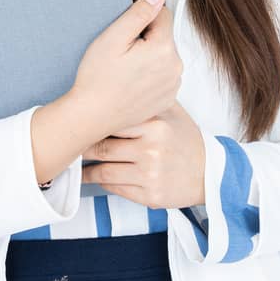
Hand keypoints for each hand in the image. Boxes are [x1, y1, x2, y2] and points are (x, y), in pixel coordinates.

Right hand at [68, 0, 182, 138]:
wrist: (92, 116)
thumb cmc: (97, 78)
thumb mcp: (113, 38)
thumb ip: (139, 13)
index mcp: (164, 48)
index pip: (163, 15)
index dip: (142, 20)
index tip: (126, 36)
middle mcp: (176, 67)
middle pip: (165, 37)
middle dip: (146, 39)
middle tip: (122, 56)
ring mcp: (174, 85)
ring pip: (165, 56)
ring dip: (150, 57)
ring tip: (125, 71)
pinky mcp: (168, 98)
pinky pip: (164, 76)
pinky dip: (151, 76)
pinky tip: (132, 83)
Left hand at [81, 99, 206, 210]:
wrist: (210, 174)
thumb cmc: (187, 142)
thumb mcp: (174, 114)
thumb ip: (149, 99)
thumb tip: (118, 84)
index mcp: (156, 126)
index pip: (111, 122)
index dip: (91, 123)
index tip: (76, 123)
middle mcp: (152, 150)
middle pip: (102, 148)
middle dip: (82, 147)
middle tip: (69, 145)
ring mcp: (150, 175)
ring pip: (102, 171)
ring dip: (85, 170)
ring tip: (76, 165)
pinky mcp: (149, 196)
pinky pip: (113, 188)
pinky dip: (101, 182)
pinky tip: (96, 177)